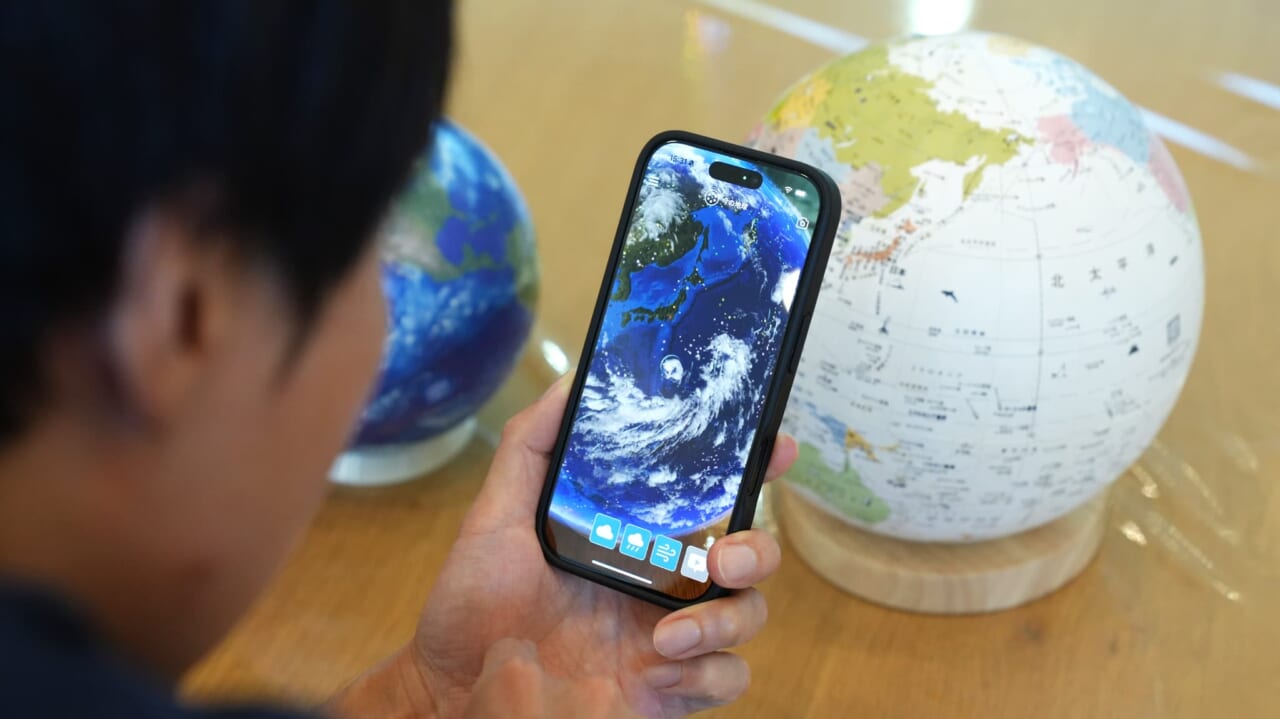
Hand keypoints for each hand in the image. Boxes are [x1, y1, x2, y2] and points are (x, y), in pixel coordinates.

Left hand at [410, 377, 796, 717]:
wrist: (457, 687)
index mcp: (638, 533)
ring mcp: (673, 633)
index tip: (774, 446)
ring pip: (749, 615)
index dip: (753, 467)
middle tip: (723, 557)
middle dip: (758, 550)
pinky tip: (654, 671)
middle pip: (751, 554)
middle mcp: (665, 579)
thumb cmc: (476, 603)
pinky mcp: (672, 687)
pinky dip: (705, 673)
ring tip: (667, 635)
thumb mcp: (496, 514)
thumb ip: (531, 446)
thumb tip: (570, 383)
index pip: (710, 494)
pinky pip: (728, 677)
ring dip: (724, 619)